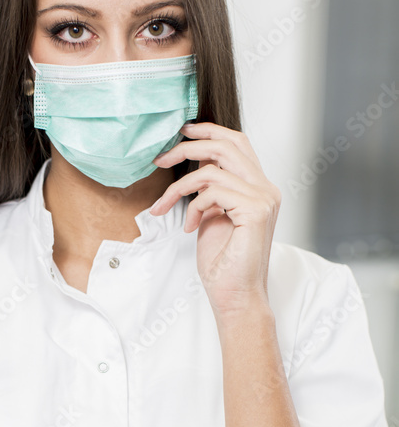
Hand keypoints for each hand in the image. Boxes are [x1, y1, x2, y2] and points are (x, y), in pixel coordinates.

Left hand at [149, 122, 280, 319]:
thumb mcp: (211, 215)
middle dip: (188, 146)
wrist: (234, 296)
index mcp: (259, 187)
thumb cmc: (223, 263)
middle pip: (227, 145)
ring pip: (212, 169)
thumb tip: (196, 160)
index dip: (210, 130)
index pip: (238, 143)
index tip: (183, 131)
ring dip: (179, 187)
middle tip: (160, 158)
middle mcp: (266, 189)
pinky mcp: (255, 211)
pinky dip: (193, 207)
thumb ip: (209, 188)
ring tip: (165, 206)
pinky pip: (212, 192)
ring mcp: (263, 198)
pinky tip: (191, 228)